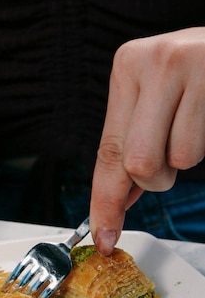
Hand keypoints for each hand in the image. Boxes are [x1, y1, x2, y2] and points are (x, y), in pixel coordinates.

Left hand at [90, 27, 204, 254]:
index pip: (108, 151)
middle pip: (136, 164)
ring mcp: (189, 67)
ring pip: (173, 161)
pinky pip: (196, 150)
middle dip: (153, 180)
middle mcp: (153, 62)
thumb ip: (129, 146)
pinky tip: (203, 119)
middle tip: (166, 159)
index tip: (103, 236)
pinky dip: (201, 149)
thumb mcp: (154, 100)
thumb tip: (111, 205)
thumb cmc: (195, 76)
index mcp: (128, 67)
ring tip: (189, 127)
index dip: (105, 202)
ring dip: (181, 162)